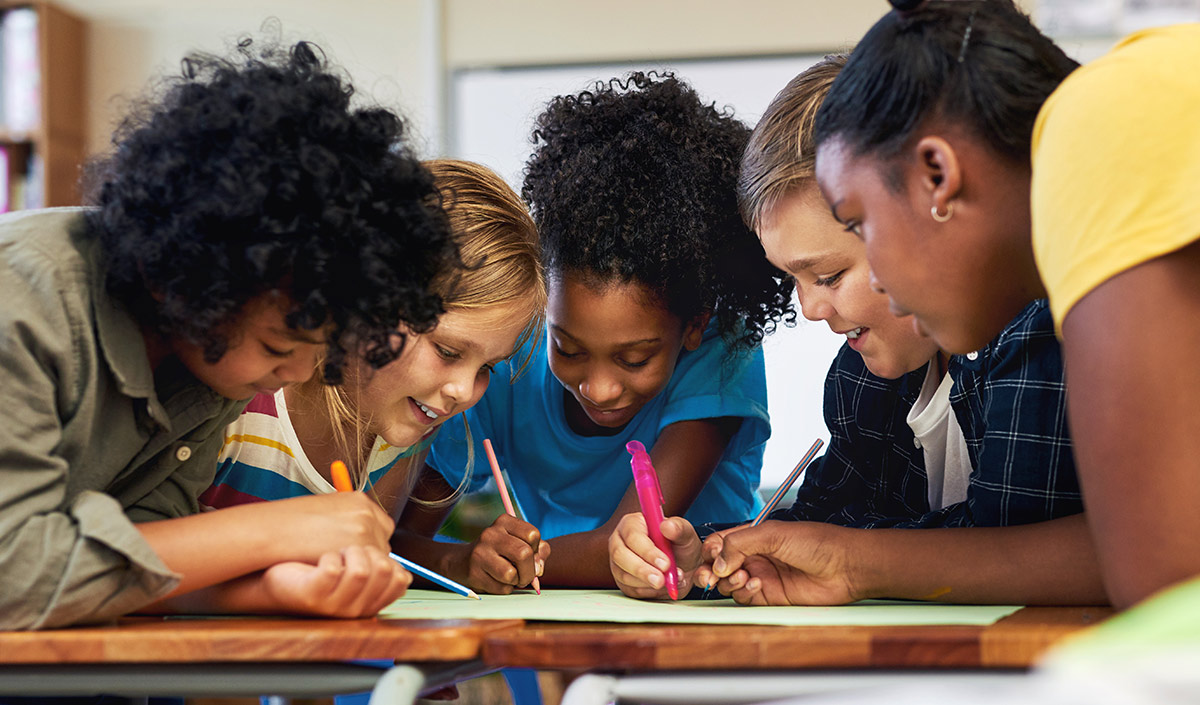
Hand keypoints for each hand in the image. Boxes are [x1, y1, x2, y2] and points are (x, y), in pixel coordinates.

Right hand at [259, 493, 396, 562]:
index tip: (357, 550)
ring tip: (340, 567)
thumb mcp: (325, 512)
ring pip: (377, 557)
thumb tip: (361, 538)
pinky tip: (338, 571)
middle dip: (370, 553)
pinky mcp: (358, 545)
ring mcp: (364, 527)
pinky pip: (367, 566)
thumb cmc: (294, 524)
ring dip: (363, 564)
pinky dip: (355, 571)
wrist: (276, 530)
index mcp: (358, 499)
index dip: (371, 539)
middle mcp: (366, 511)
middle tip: (349, 563)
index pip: (382, 524)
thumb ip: (346, 520)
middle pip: (383, 540)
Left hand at [260, 545, 411, 617]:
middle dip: (368, 548)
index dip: (389, 558)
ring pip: (360, 570)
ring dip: (347, 550)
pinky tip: (320, 559)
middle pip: (384, 571)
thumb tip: (397, 560)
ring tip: (336, 553)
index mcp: (370, 602)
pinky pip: (332, 569)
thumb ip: (377, 568)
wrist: (276, 581)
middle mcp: (356, 609)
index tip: (370, 553)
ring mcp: (334, 606)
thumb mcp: (353, 572)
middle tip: (350, 549)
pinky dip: (327, 555)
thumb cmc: (316, 572)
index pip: (400, 581)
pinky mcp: (313, 598)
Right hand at [450, 514, 548, 593]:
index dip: (536, 549)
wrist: (463, 562)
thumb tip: (539, 569)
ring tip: (511, 578)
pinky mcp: (474, 573)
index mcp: (504, 521)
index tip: (529, 554)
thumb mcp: (520, 543)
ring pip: (511, 574)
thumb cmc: (500, 553)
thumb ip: (539, 552)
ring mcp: (480, 553)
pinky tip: (497, 581)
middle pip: (524, 554)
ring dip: (517, 582)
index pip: (533, 534)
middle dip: (530, 571)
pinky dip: (506, 589)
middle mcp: (490, 534)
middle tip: (525, 576)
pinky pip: (501, 588)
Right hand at [608, 512, 701, 598]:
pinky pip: (630, 590)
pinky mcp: (622, 581)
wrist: (684, 565)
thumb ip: (679, 529)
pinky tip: (663, 587)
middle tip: (661, 580)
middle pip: (620, 556)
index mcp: (632, 524)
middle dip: (642, 570)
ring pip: (624, 576)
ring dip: (648, 583)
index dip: (648, 551)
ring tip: (669, 582)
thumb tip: (667, 526)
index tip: (665, 563)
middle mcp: (620, 541)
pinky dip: (649, 592)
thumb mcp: (686, 534)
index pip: (633, 536)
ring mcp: (618, 562)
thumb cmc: (680, 546)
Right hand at [705, 521, 860, 605]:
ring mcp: (761, 576)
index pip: (719, 543)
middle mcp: (754, 556)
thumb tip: (716, 562)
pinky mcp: (770, 596)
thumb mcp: (772, 533)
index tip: (709, 556)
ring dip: (728, 581)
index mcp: (753, 536)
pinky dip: (744, 592)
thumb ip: (740, 543)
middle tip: (710, 576)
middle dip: (710, 571)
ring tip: (743, 576)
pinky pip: (745, 598)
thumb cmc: (816, 542)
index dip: (710, 550)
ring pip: (729, 583)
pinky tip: (756, 584)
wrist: (845, 567)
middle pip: (719, 566)